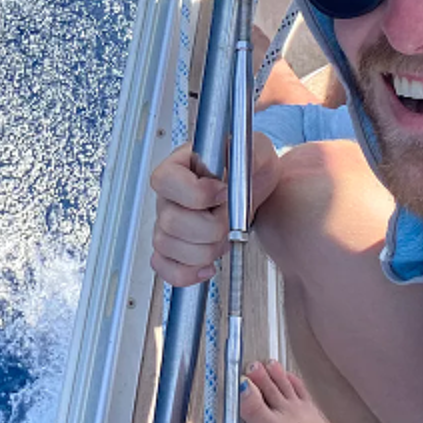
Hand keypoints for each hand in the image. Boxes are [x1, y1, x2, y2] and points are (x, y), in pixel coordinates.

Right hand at [150, 133, 280, 286]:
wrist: (258, 190)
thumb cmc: (251, 167)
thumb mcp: (257, 150)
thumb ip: (248, 151)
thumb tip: (234, 160)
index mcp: (181, 166)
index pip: (165, 181)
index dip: (196, 193)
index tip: (223, 192)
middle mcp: (169, 195)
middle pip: (170, 222)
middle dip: (209, 228)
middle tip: (230, 219)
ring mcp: (168, 222)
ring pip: (166, 246)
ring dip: (203, 250)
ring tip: (223, 239)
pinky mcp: (174, 247)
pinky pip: (164, 267)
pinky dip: (186, 272)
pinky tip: (207, 265)